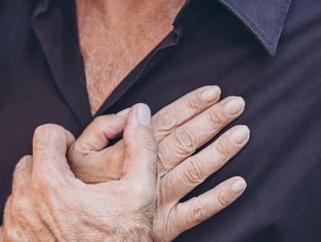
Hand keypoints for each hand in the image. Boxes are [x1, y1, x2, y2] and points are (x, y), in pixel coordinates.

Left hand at [0, 104, 156, 240]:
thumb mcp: (138, 197)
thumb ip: (140, 149)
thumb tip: (140, 113)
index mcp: (49, 184)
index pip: (43, 134)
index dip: (62, 139)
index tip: (74, 154)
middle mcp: (23, 203)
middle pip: (27, 162)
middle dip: (49, 166)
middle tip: (74, 185)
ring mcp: (12, 227)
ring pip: (17, 191)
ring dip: (37, 193)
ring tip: (66, 210)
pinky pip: (9, 219)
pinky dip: (27, 219)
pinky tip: (53, 230)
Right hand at [67, 86, 248, 240]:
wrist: (78, 230)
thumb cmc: (81, 186)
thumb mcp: (79, 151)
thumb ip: (102, 128)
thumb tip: (133, 112)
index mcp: (128, 153)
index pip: (165, 123)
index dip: (190, 105)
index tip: (213, 91)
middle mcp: (148, 174)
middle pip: (184, 142)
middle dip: (212, 120)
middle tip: (237, 104)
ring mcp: (160, 200)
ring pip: (195, 172)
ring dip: (221, 151)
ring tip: (243, 133)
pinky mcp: (167, 225)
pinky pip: (197, 212)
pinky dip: (220, 198)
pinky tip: (239, 184)